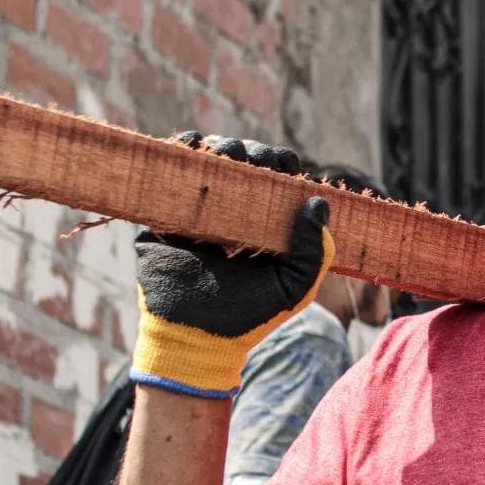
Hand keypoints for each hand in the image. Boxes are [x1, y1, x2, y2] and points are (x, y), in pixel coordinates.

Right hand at [130, 136, 332, 398]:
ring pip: (210, 160)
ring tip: (226, 155)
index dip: (282, 165)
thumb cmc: (247, 316)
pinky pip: (172, 171)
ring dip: (221, 148)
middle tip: (254, 161)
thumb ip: (315, 251)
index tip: (285, 168)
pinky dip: (182, 149)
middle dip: (252, 152)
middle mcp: (231, 211)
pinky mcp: (164, 212)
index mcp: (263, 224)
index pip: (276, 179)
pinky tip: (196, 147)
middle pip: (244, 162)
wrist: (194, 338)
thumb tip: (319, 201)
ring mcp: (197, 210)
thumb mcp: (293, 287)